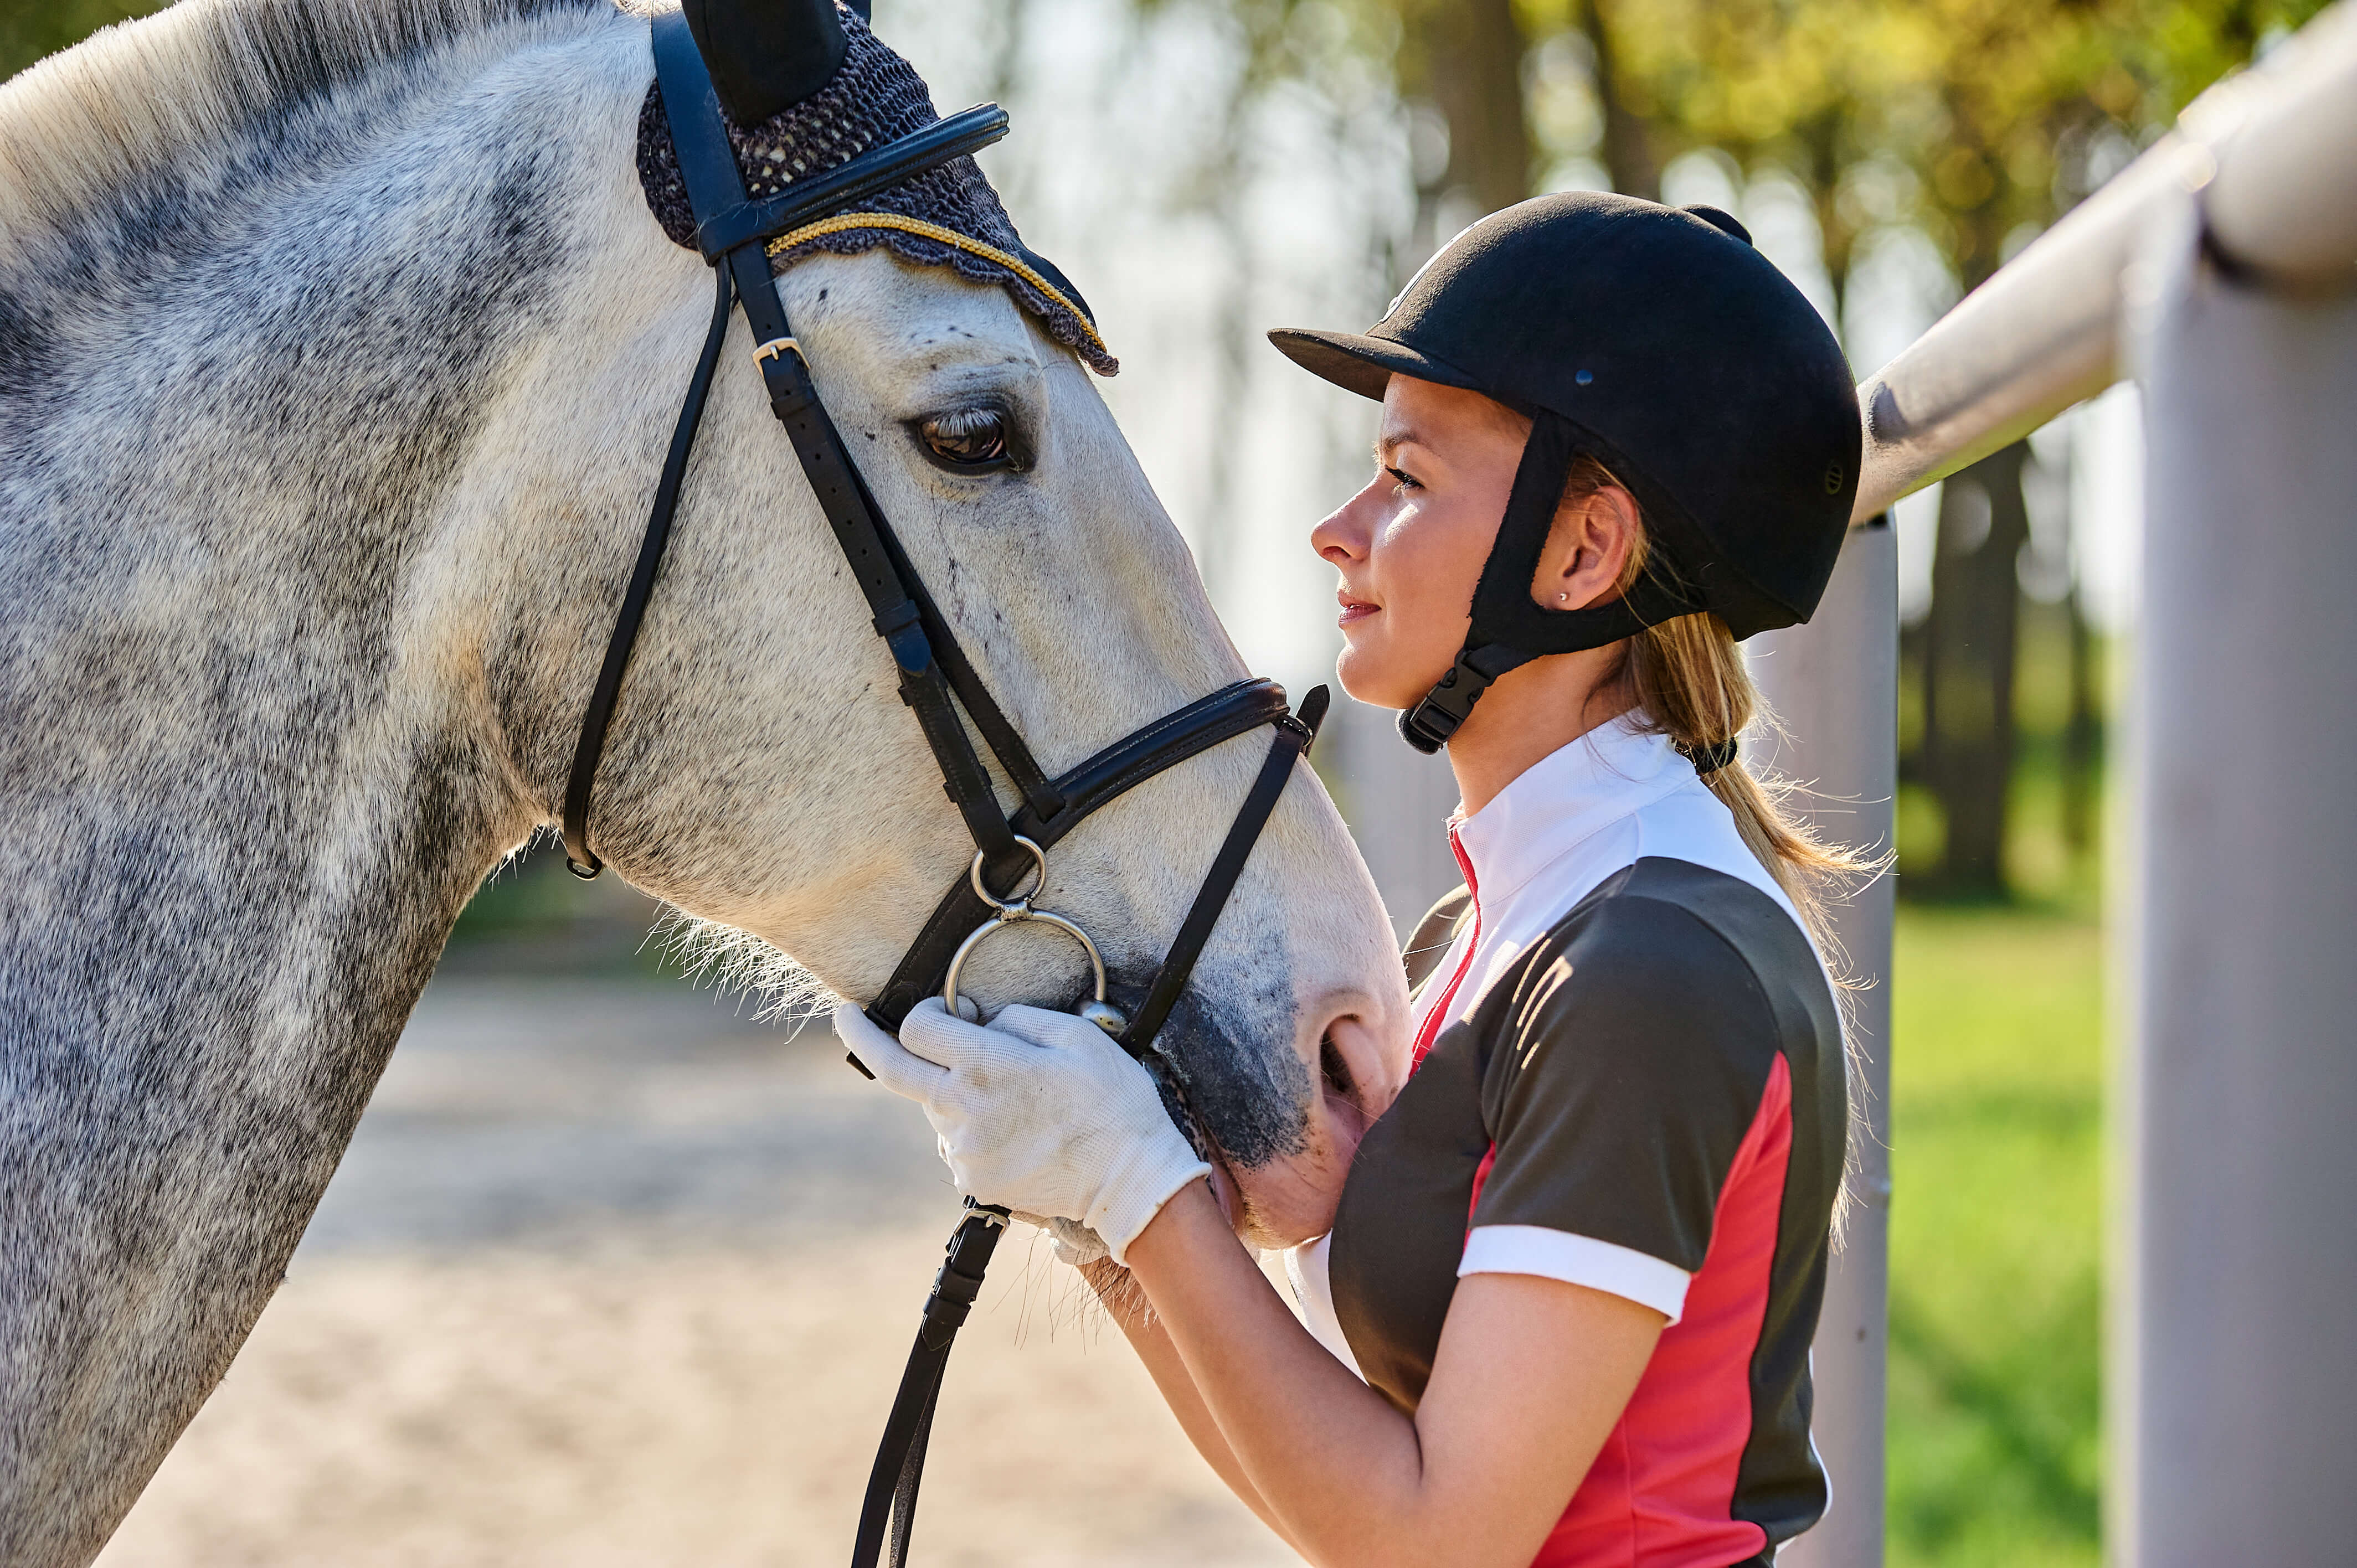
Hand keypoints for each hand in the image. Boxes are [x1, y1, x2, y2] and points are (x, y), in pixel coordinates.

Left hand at [835, 998, 1210, 1265]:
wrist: (1130, 1181)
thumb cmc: (1111, 1101)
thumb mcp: (1076, 1035)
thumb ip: (1015, 1018)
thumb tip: (977, 1019)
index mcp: (987, 1067)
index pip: (917, 1029)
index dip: (923, 1010)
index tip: (934, 1007)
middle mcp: (963, 1110)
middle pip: (896, 1071)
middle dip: (863, 1039)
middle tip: (845, 1017)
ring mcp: (964, 1150)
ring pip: (933, 1106)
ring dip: (950, 1089)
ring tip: (1009, 1096)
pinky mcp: (973, 1180)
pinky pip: (955, 1141)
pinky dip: (969, 1125)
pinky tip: (1013, 1127)